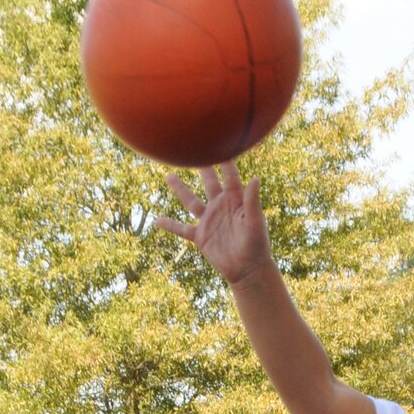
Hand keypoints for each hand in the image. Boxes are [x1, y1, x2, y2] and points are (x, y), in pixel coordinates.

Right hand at [155, 160, 271, 284]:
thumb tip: (255, 179)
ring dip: (180, 189)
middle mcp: (220, 206)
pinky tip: (157, 221)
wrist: (248, 269)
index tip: (220, 144)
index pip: (230, 176)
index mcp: (235, 200)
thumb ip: (252, 201)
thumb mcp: (255, 222)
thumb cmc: (257, 245)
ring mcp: (208, 220)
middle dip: (202, 168)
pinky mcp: (200, 236)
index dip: (225, 161)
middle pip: (209, 182)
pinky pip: (182, 229)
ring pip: (191, 201)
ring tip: (169, 176)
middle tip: (193, 149)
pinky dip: (170, 225)